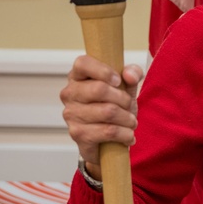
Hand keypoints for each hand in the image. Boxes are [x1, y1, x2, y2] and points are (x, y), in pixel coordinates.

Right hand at [61, 55, 142, 176]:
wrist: (108, 140)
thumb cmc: (115, 105)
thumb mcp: (127, 86)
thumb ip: (132, 73)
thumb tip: (129, 75)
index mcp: (78, 76)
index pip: (82, 63)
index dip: (103, 70)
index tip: (118, 80)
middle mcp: (69, 94)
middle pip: (99, 89)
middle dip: (124, 99)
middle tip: (129, 106)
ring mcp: (71, 115)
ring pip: (108, 112)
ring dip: (128, 118)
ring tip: (131, 122)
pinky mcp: (78, 134)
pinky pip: (108, 131)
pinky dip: (125, 134)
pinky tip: (128, 135)